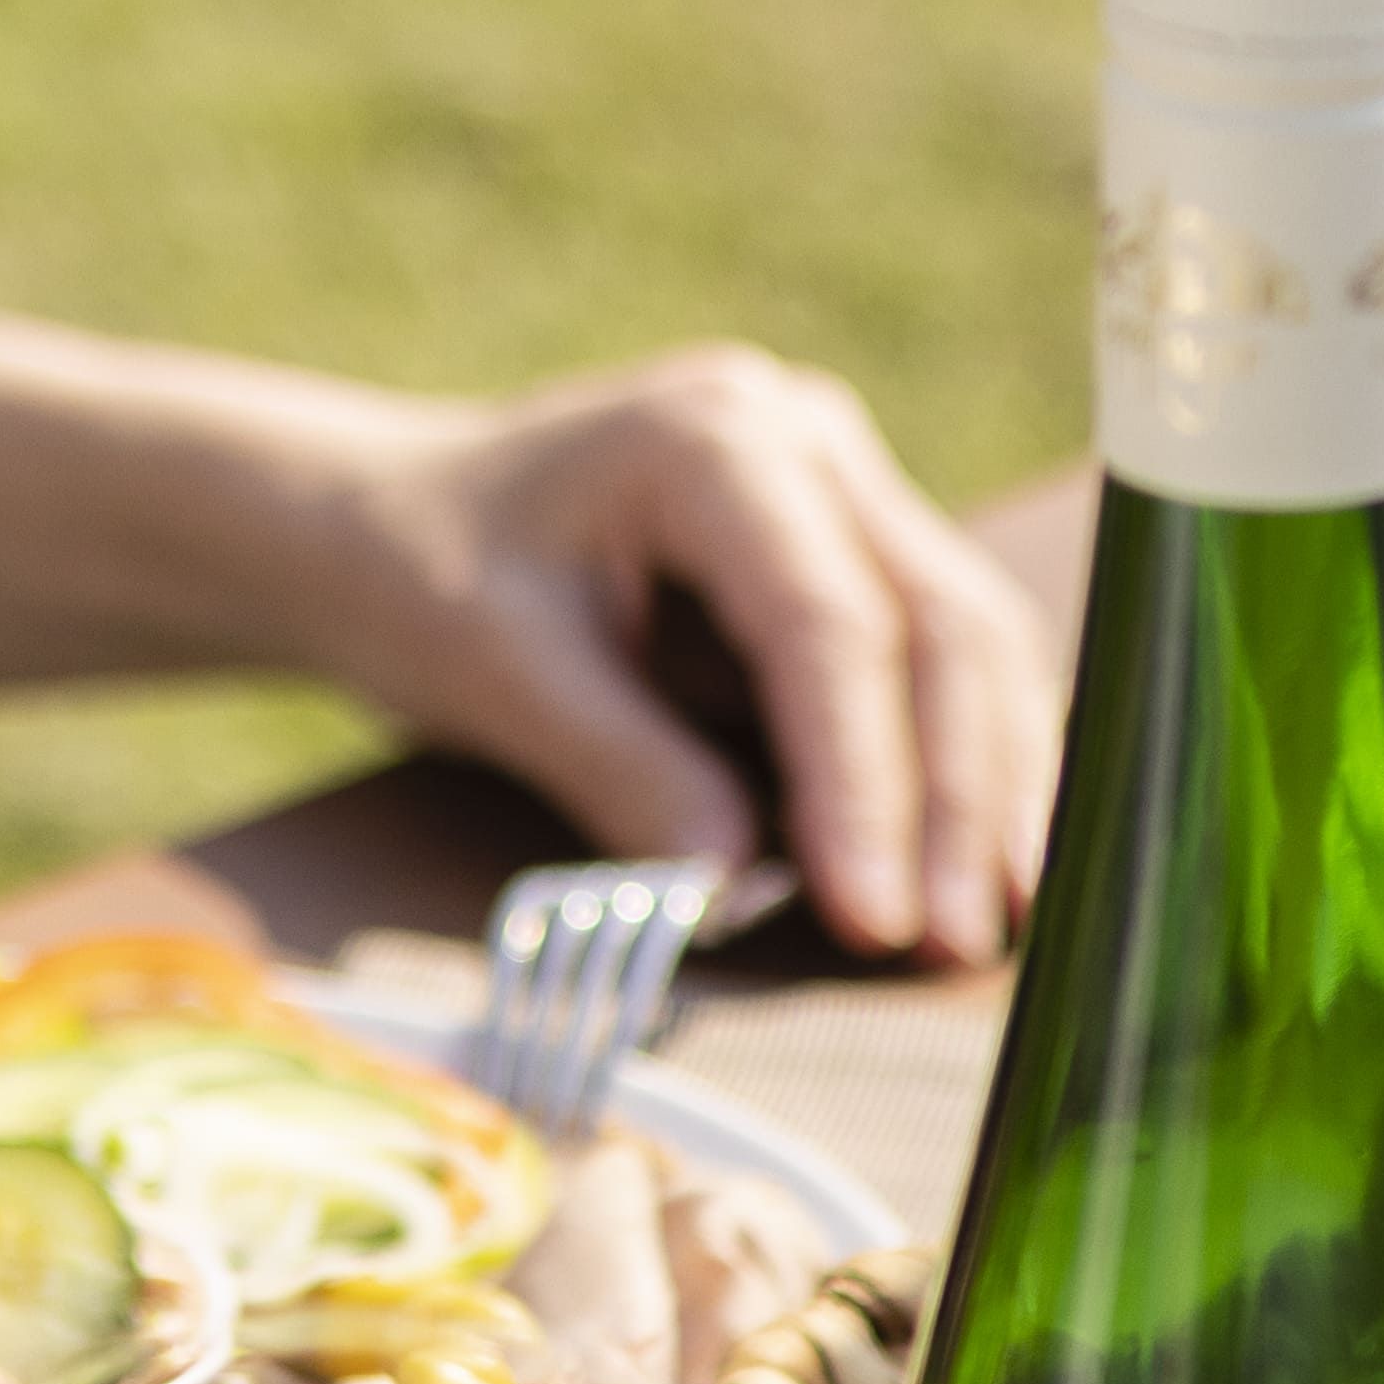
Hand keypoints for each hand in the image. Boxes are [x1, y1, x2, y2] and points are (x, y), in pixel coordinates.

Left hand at [290, 348, 1055, 963]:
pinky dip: (971, 766)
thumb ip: (624, 771)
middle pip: (939, 626)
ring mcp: (844, 491)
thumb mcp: (497, 673)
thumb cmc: (420, 575)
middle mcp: (807, 442)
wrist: (384, 517)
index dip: (865, 780)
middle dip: (956, 799)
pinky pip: (945, 663)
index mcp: (713, 440)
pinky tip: (993, 865)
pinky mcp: (855, 554)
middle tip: (955, 942)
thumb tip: (742, 889)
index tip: (872, 914)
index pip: (830, 624)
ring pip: (974, 644)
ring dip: (993, 791)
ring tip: (998, 925)